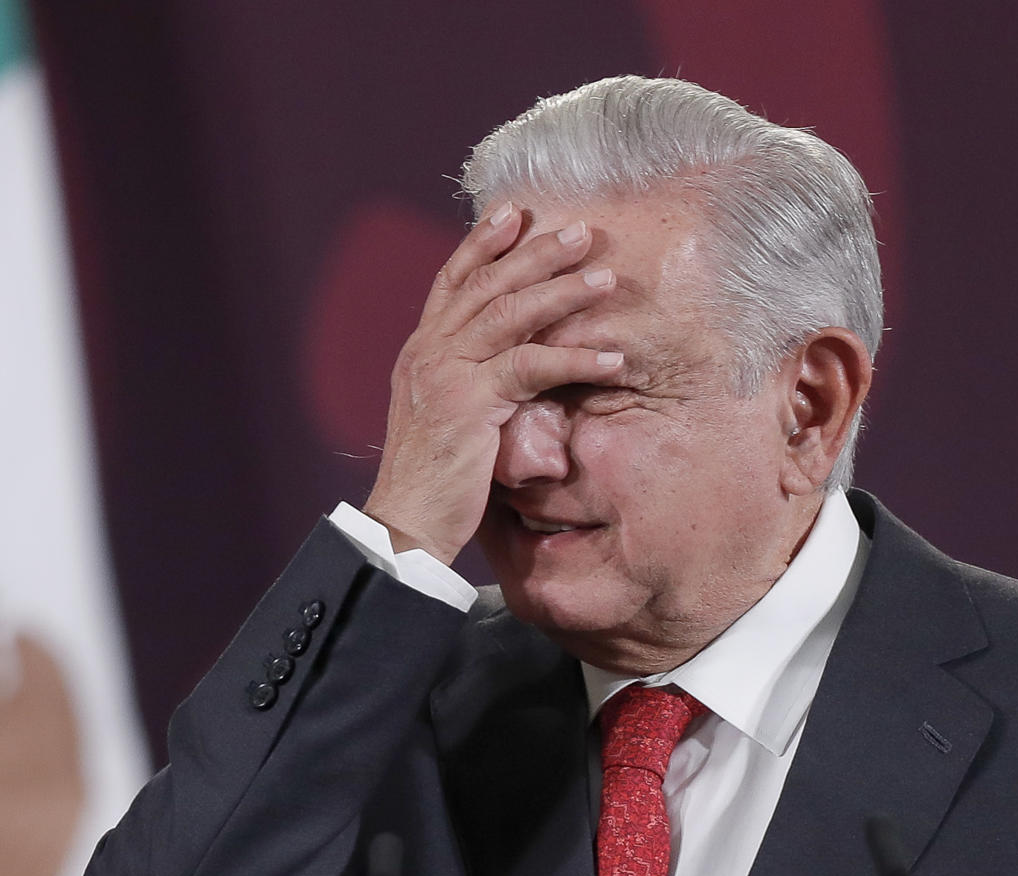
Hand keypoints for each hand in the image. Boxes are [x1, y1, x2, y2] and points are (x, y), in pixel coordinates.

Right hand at [363, 202, 624, 563]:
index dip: (481, 243)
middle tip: (580, 231)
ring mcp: (446, 372)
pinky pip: (530, 366)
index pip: (451, 281)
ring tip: (604, 278)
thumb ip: (467, 381)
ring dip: (561, 291)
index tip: (513, 212)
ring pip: (509, 313)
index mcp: (421, 351)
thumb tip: (508, 368)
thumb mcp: (446, 416)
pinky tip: (611, 357)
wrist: (406, 521)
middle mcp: (429, 351)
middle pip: (487, 284)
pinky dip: (575, 358)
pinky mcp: (470, 402)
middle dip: (535, 253)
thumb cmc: (432, 479)